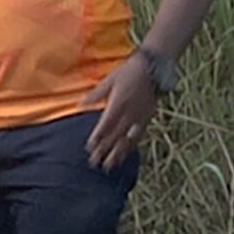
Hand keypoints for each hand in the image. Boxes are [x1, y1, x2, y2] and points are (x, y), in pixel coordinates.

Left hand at [81, 56, 157, 170]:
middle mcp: (128, 114)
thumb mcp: (108, 81)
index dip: (97, 138)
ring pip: (127, 140)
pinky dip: (131, 147)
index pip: (105, 126)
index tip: (89, 148)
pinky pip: (138, 136)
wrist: (153, 68)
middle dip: (104, 151)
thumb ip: (95, 95)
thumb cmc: (128, 71)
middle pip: (115, 136)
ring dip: (117, 154)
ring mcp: (139, 117)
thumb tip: (80, 105)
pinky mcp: (147, 118)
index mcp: (117, 104)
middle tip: (95, 163)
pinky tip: (126, 154)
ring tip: (110, 166)